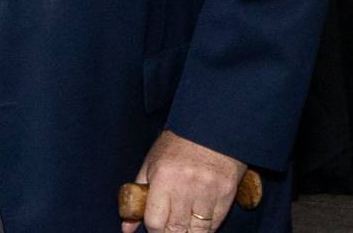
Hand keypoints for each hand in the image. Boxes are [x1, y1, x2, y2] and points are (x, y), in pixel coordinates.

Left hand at [122, 130, 246, 232]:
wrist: (212, 129)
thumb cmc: (176, 146)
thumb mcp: (151, 164)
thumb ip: (138, 195)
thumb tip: (126, 227)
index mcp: (163, 178)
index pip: (155, 221)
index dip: (152, 231)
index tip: (153, 230)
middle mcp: (186, 188)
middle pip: (176, 230)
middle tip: (167, 232)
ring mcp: (209, 193)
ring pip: (198, 232)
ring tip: (182, 230)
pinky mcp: (227, 196)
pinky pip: (215, 225)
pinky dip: (205, 230)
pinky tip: (197, 226)